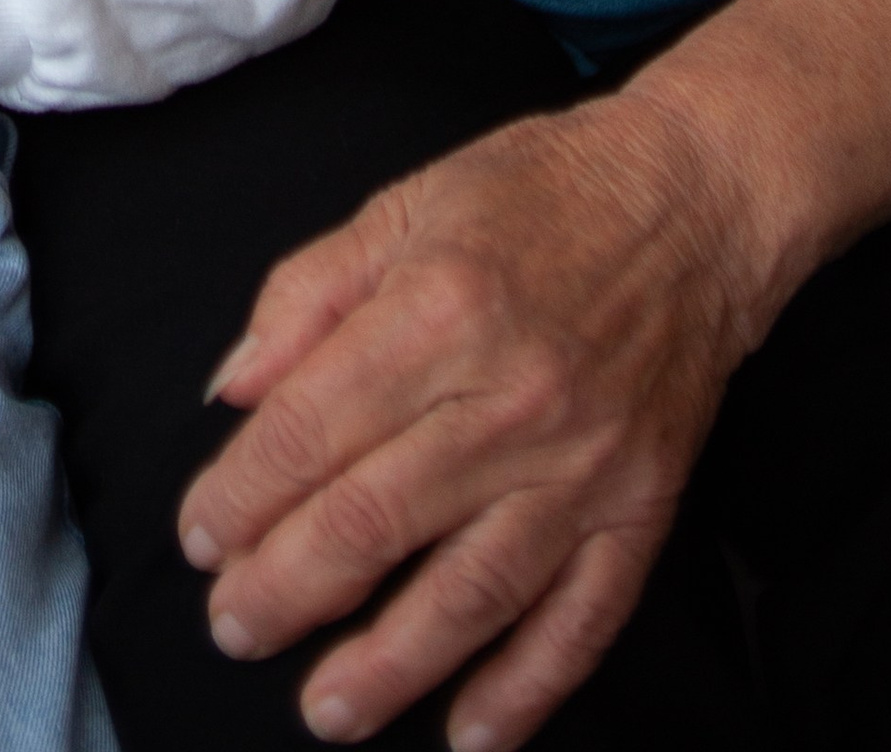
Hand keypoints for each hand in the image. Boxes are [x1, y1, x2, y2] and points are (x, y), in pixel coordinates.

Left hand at [177, 86, 767, 748]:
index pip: (310, 429)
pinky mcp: (642, 508)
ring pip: (471, 591)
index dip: (243, 495)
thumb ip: (304, 296)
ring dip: (390, 664)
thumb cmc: (535, 193)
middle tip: (234, 628)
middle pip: (375, 519)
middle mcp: (507, 398)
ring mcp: (582, 464)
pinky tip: (471, 734)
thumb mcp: (400, 205)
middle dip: (289, 588)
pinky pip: (582, 618)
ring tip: (327, 710)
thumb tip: (230, 389)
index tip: (199, 537)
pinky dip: (526, 687)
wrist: (691, 200)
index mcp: (434, 309)